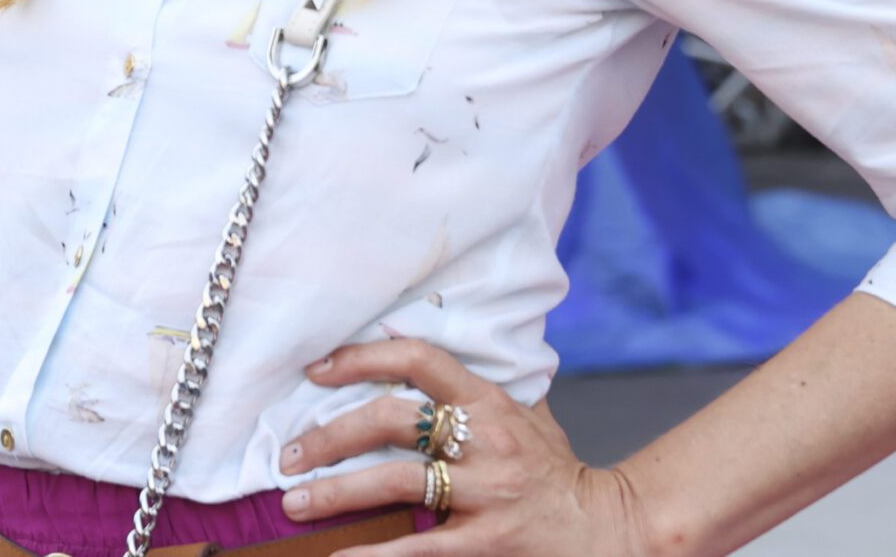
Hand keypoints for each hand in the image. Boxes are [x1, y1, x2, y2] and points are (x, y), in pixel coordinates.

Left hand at [277, 339, 652, 554]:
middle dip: (330, 435)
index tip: (316, 370)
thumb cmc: (557, 472)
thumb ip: (480, 392)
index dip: (362, 357)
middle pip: (393, 420)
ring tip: (293, 503)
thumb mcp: (528, 417)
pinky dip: (372, 554)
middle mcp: (485, 440)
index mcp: (490, 401)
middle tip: (288, 455)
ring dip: (335, 492)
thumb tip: (423, 361)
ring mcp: (486, 492)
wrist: (607, 529)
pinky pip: (417, 548)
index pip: (419, 359)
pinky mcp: (485, 542)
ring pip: (395, 482)